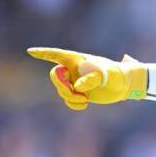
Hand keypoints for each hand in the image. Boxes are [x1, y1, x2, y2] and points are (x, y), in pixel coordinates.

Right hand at [27, 47, 146, 110]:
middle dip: (61, 85)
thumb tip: (78, 87)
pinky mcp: (79, 93)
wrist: (124, 85)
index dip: (43, 53)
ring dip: (70, 97)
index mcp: (78, 60)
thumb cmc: (116, 73)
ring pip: (62, 91)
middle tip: (73, 91)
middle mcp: (73, 70)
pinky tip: (84, 105)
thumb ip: (92, 78)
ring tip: (84, 100)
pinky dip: (73, 104)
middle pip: (55, 76)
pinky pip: (68, 100)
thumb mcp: (107, 73)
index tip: (30, 51)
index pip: (58, 55)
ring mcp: (75, 82)